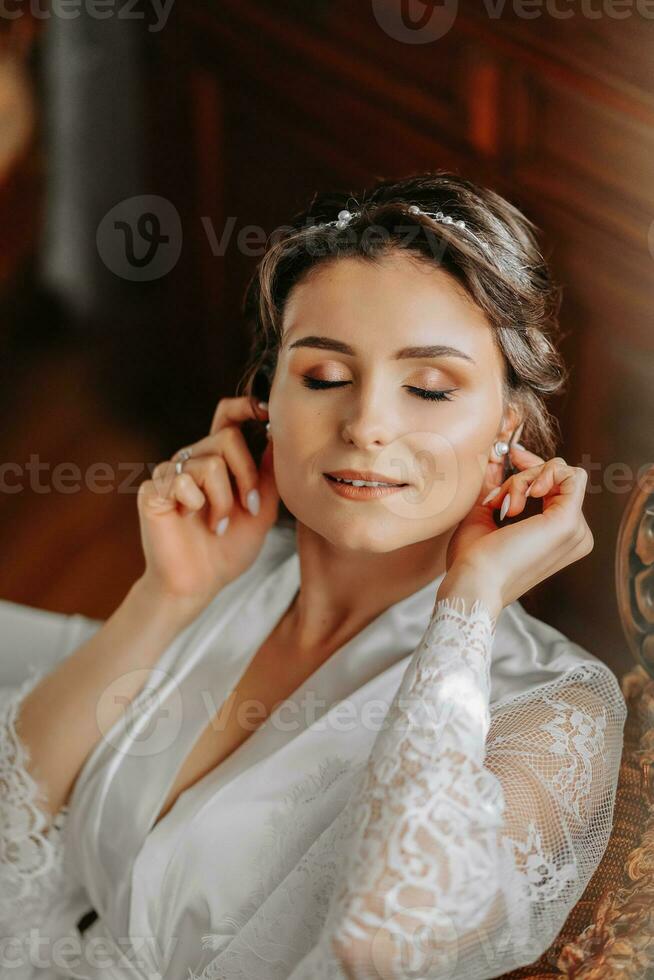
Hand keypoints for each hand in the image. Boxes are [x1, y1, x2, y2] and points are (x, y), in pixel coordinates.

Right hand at [136, 396, 278, 608]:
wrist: (199, 584)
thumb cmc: (228, 550)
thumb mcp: (262, 509)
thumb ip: (269, 474)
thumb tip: (277, 435)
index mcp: (218, 460)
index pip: (227, 417)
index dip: (244, 406)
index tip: (264, 411)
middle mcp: (192, 460)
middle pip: (227, 438)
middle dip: (246, 475)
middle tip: (248, 507)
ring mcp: (170, 473)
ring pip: (209, 463)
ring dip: (224, 500)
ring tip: (219, 525)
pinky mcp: (152, 491)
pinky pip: (182, 480)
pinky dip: (197, 504)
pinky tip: (193, 520)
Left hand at [437, 444, 592, 617]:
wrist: (474, 581)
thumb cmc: (474, 557)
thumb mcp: (487, 513)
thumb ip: (501, 486)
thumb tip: (499, 454)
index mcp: (559, 537)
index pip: (557, 488)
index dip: (533, 468)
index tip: (511, 457)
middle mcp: (575, 535)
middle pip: (560, 478)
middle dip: (524, 475)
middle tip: (499, 493)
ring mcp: (576, 530)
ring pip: (561, 474)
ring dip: (525, 480)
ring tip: (504, 506)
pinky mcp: (569, 523)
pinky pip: (569, 475)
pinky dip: (543, 474)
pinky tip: (524, 493)